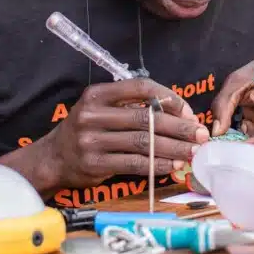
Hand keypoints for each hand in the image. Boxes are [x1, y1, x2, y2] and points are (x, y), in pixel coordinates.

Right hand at [34, 79, 208, 189]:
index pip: (140, 87)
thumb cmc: (87, 130)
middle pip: (146, 118)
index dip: (168, 97)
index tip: (188, 111)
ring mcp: (92, 140)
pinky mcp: (95, 164)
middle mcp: (92, 114)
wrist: (53, 158)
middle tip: (200, 135)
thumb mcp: (101, 108)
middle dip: (179, 127)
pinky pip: (134, 163)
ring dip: (173, 148)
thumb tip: (179, 114)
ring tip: (193, 152)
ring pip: (143, 142)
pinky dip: (157, 165)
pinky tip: (173, 165)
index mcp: (97, 94)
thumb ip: (132, 106)